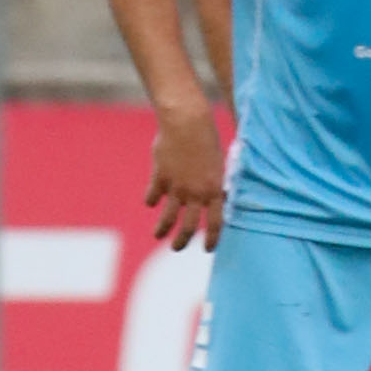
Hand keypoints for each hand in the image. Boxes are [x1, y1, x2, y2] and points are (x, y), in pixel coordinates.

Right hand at [145, 102, 224, 251]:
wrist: (187, 122)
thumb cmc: (207, 138)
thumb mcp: (217, 163)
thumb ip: (215, 183)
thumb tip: (220, 198)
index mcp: (214, 190)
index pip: (216, 223)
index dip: (212, 239)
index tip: (207, 248)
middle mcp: (196, 194)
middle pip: (189, 227)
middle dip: (182, 241)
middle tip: (177, 248)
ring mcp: (176, 188)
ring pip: (168, 218)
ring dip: (162, 230)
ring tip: (158, 235)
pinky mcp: (160, 178)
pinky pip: (153, 196)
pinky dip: (152, 200)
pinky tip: (151, 201)